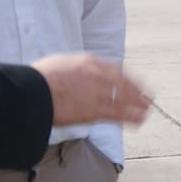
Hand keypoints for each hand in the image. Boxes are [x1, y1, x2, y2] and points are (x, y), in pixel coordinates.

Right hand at [30, 53, 150, 127]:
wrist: (33, 90)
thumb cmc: (39, 78)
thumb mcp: (58, 63)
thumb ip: (72, 67)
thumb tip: (72, 72)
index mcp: (89, 61)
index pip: (114, 69)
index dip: (126, 77)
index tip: (132, 82)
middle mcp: (98, 75)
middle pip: (124, 82)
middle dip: (136, 90)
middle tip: (147, 95)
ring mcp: (98, 92)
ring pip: (124, 98)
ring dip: (138, 104)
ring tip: (146, 109)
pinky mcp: (95, 110)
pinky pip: (118, 113)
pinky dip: (131, 117)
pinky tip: (139, 120)